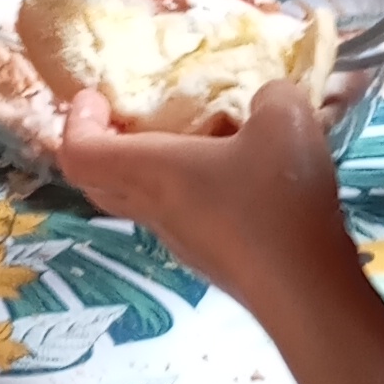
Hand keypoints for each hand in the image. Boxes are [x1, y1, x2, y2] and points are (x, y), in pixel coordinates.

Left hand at [58, 82, 361, 321]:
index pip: (79, 154)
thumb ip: (271, 95)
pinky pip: (181, 216)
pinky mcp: (212, 258)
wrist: (306, 289)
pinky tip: (238, 176)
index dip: (77, 122)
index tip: (97, 96)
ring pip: (140, 201)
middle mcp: (155, 208)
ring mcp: (182, 239)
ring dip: (148, 169)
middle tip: (127, 117)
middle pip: (97, 182)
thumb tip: (266, 100)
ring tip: (192, 137)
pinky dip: (190, 190)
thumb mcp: (283, 120)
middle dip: (101, 145)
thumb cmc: (277, 199)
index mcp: (152, 171)